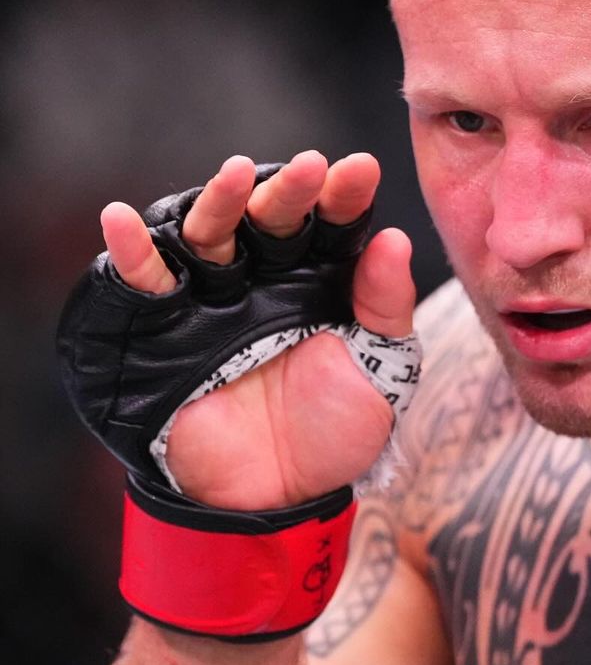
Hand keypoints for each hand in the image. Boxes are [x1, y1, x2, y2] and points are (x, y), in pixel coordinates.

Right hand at [99, 150, 415, 509]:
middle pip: (271, 220)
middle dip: (288, 191)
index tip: (360, 169)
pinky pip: (145, 283)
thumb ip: (387, 307)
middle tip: (309, 168)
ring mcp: (214, 298)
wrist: (279, 495)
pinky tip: (120, 219)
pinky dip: (131, 252)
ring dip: (219, 204)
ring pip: (210, 236)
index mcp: (321, 280)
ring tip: (235, 176)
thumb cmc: (334, 431)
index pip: (331, 225)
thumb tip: (395, 238)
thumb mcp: (380, 371)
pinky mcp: (167, 326)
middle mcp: (267, 278)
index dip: (343, 196)